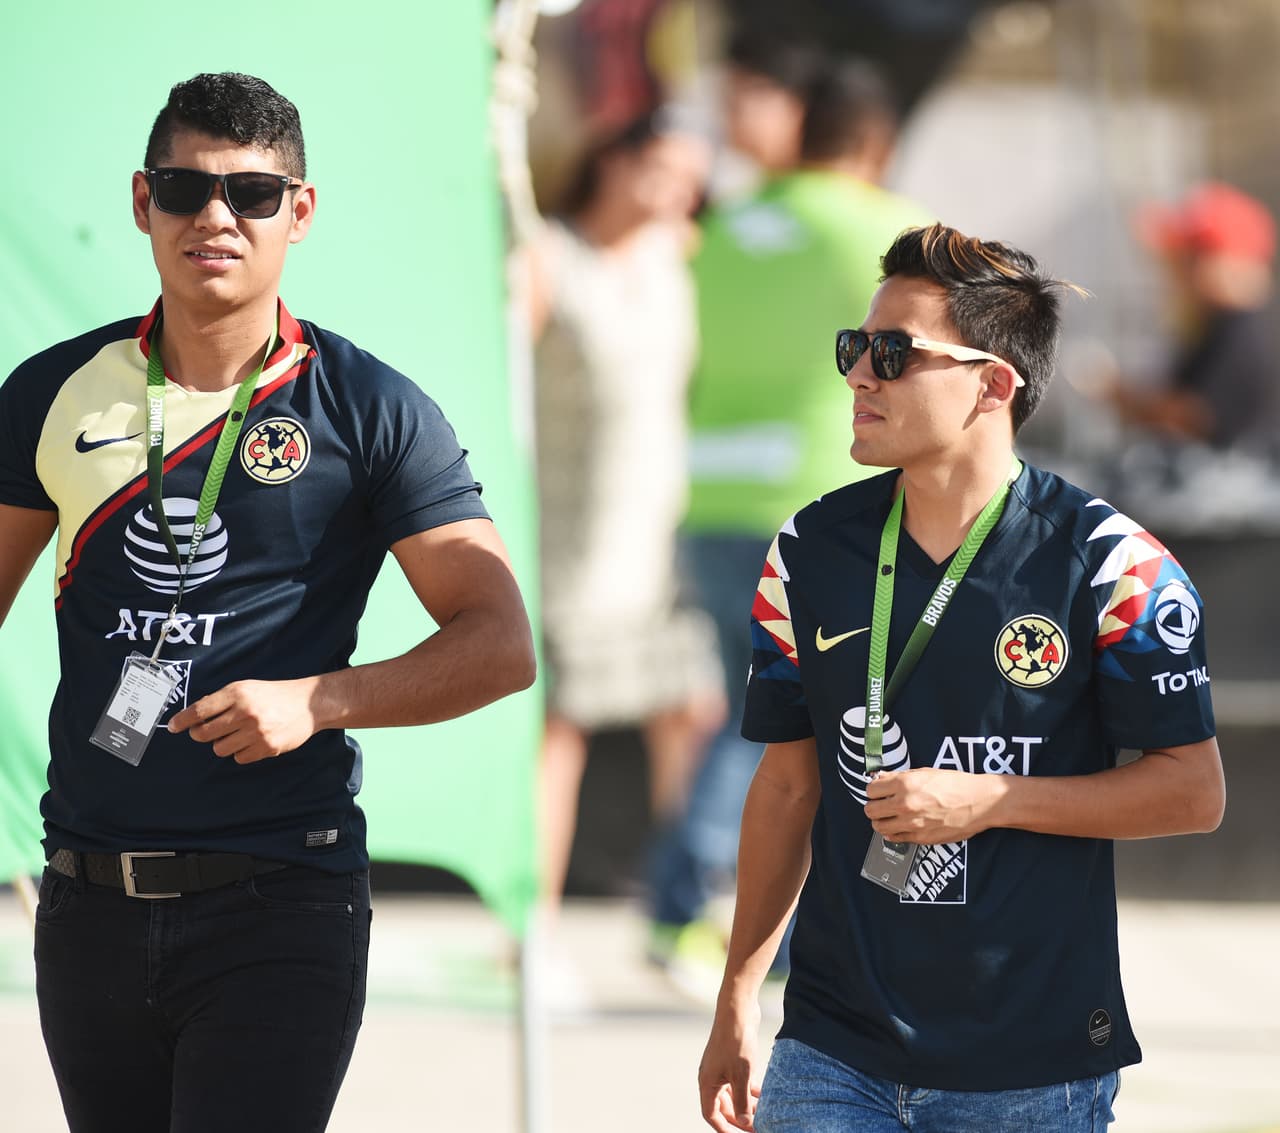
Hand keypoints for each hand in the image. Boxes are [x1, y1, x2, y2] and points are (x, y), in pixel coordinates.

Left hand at [168, 678, 319, 763]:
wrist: (310, 704)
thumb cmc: (274, 694)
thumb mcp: (248, 688)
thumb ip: (222, 700)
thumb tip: (194, 716)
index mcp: (238, 693)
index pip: (200, 710)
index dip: (182, 721)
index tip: (172, 727)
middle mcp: (245, 712)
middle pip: (204, 733)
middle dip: (201, 734)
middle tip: (206, 731)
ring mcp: (256, 731)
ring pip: (219, 749)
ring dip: (223, 743)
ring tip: (237, 734)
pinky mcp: (267, 747)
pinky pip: (239, 758)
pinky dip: (241, 751)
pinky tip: (252, 741)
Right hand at [698, 998, 762, 1130]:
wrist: (738, 1008)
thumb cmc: (736, 1041)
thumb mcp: (741, 1075)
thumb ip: (743, 1101)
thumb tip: (745, 1121)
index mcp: (707, 1082)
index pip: (711, 1114)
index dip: (723, 1128)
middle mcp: (712, 1076)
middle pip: (724, 1106)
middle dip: (740, 1119)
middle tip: (757, 1128)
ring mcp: (722, 1067)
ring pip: (734, 1094)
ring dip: (747, 1105)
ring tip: (765, 1114)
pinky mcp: (733, 1059)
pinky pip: (740, 1081)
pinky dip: (751, 1090)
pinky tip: (765, 1094)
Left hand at [864, 768, 1006, 842]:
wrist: (979, 802)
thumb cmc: (955, 784)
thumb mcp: (925, 773)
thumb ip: (899, 777)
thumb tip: (880, 780)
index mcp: (905, 784)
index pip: (870, 789)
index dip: (874, 790)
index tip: (878, 791)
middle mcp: (905, 804)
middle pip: (870, 809)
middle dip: (874, 805)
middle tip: (881, 804)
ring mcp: (911, 823)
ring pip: (878, 826)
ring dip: (881, 820)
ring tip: (889, 816)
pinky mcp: (920, 838)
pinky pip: (894, 838)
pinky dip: (892, 832)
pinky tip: (899, 826)